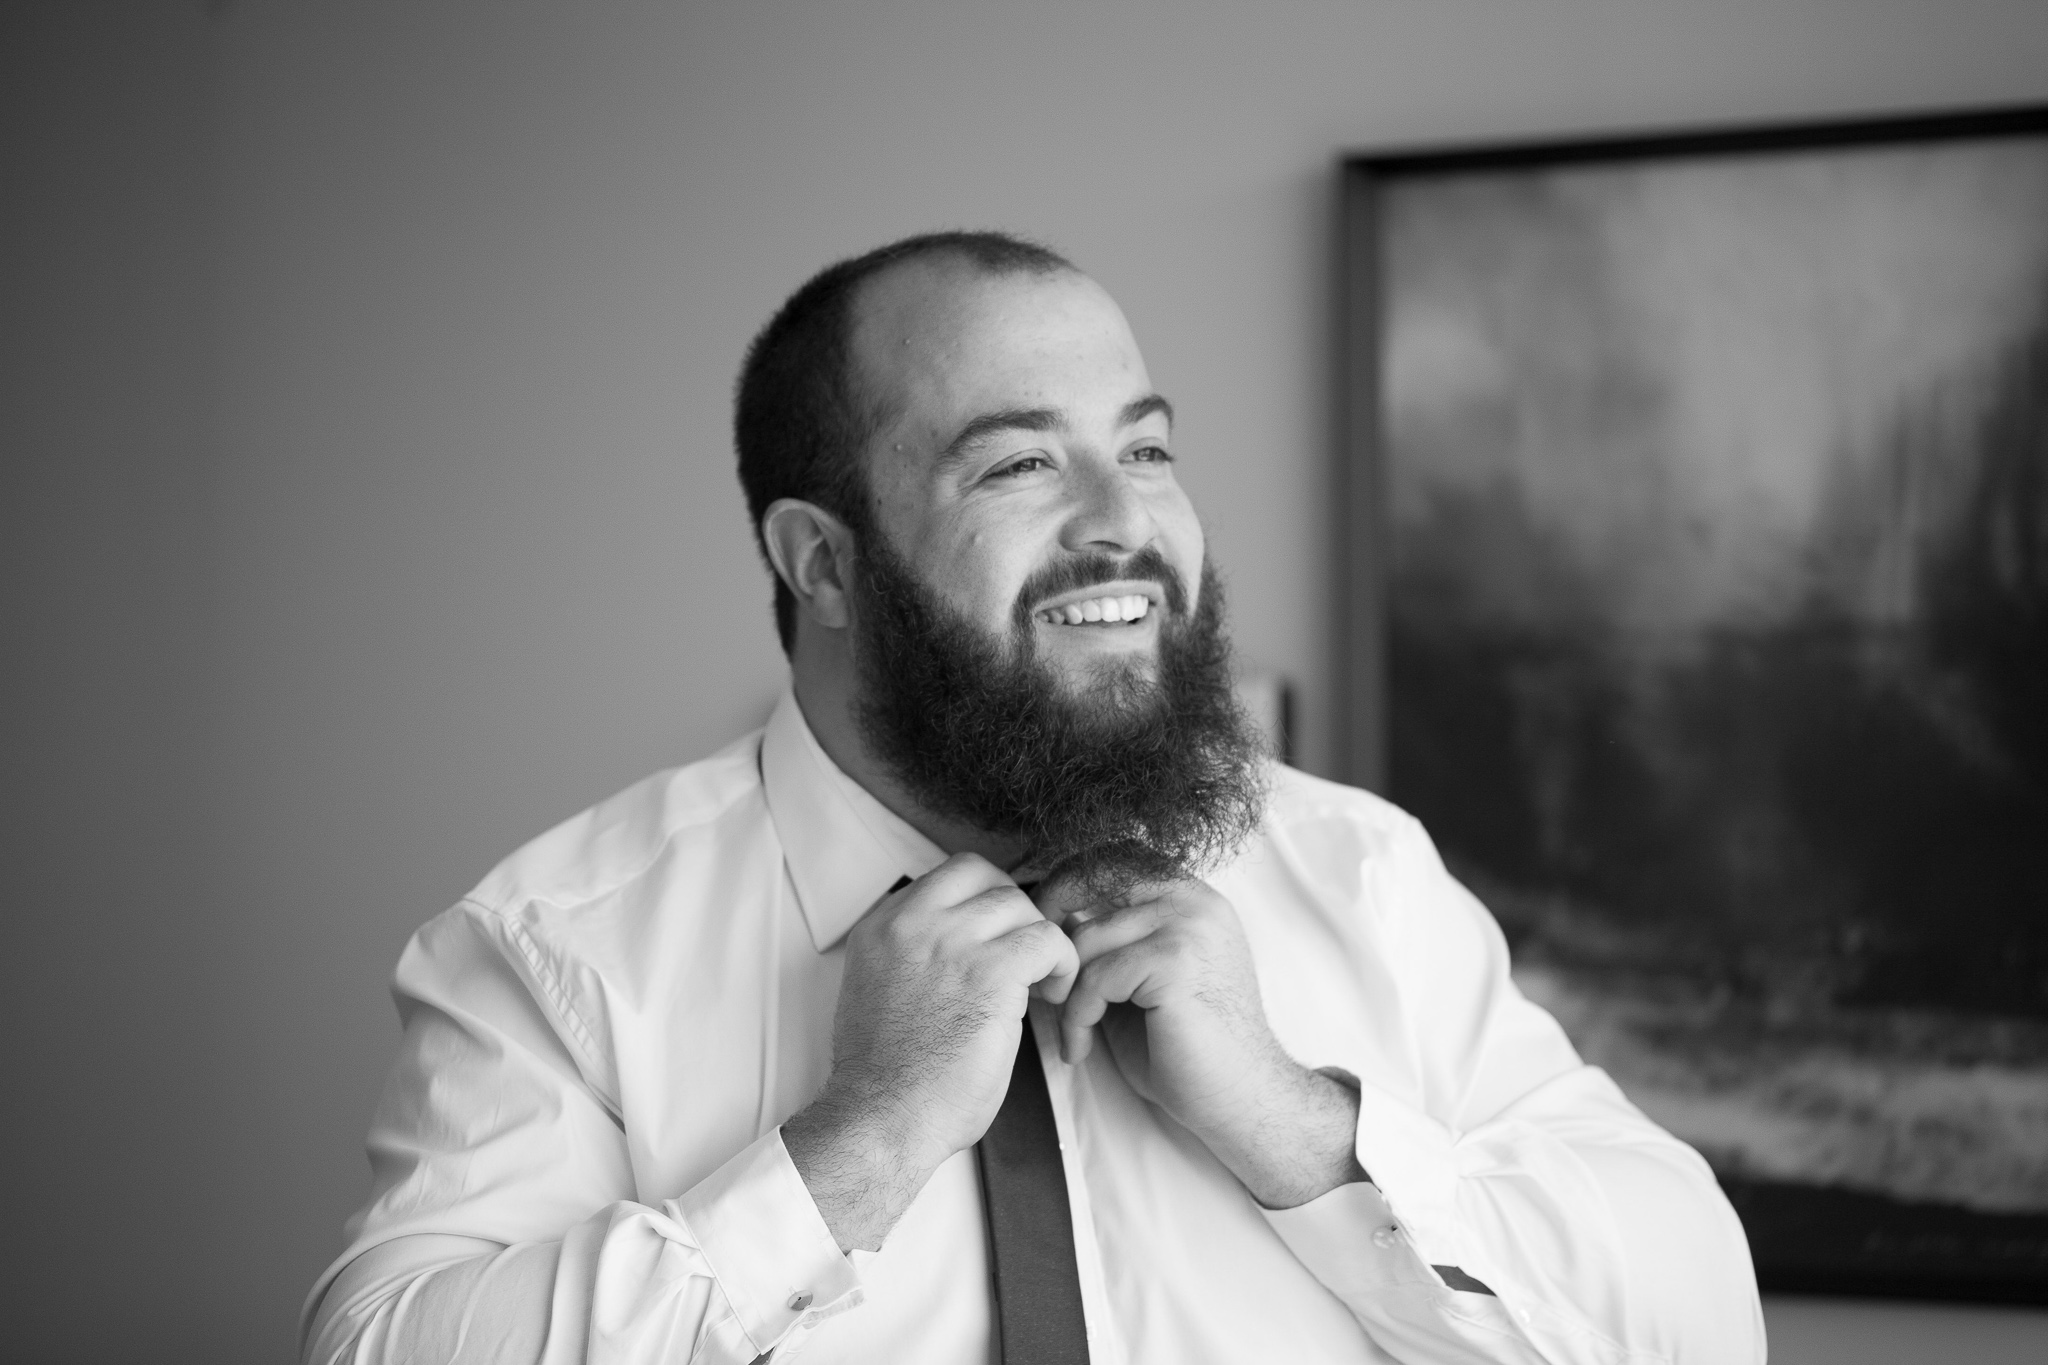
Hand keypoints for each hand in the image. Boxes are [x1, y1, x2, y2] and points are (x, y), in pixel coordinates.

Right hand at [785, 854, 1078, 1249]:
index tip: (996, 936)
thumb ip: (912, 956)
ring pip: (1018, 904)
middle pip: (982, 874)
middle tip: (1024, 950)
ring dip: (1039, 939)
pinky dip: (1062, 963)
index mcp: (880, 927)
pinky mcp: (989, 970)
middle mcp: (910, 923)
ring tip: (1043, 981)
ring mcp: (949, 941)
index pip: (944, 878)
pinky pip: (1047, 939)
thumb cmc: (886, 1077)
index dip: (980, 903)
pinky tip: (1053, 993)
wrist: (882, 1118)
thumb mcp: (879, 991)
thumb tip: (962, 949)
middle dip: (1011, 908)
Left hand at [1041, 877, 1363, 1207]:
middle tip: (1040, 964)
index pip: (1116, 857)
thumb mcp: (1145, 978)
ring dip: (1066, 993)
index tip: (1044, 924)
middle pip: (1098, 876)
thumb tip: (1054, 918)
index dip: (1070, 880)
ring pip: (1088, 939)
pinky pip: (1096, 978)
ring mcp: (1189, 925)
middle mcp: (1194, 900)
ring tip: (1074, 1033)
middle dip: (1054, 911)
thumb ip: (1111, 942)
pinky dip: (1078, 1017)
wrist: (1242, 1098)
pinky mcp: (1176, 960)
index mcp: (1191, 897)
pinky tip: (1081, 1047)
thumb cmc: (1188, 1048)